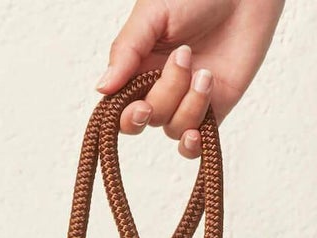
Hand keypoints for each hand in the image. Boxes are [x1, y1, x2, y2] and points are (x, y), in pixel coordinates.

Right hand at [97, 0, 284, 156]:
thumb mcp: (153, 14)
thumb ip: (126, 50)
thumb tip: (102, 89)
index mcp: (138, 65)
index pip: (119, 106)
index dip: (125, 116)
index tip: (140, 106)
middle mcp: (159, 87)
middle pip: (148, 118)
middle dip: (164, 97)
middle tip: (183, 58)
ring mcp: (186, 101)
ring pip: (174, 128)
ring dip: (190, 105)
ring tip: (206, 71)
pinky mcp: (214, 109)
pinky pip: (195, 144)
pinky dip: (192, 145)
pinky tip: (197, 134)